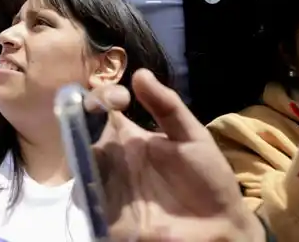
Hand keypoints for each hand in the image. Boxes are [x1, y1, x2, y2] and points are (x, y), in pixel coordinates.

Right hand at [90, 69, 263, 241]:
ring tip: (92, 147)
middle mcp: (114, 161)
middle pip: (80, 136)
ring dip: (78, 153)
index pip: (102, 110)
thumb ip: (166, 106)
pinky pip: (86, 201)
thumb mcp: (192, 136)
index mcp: (130, 139)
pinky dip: (84, 190)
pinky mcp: (108, 215)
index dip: (101, 97)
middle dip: (77, 121)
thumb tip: (139, 72)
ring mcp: (109, 187)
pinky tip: (95, 179)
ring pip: (78, 166)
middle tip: (94, 115)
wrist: (220, 227)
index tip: (119, 98)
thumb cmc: (208, 180)